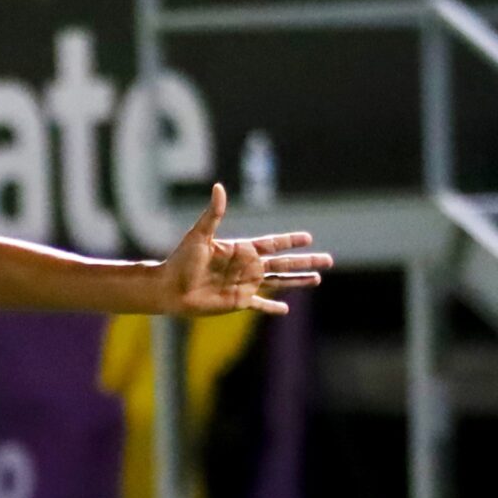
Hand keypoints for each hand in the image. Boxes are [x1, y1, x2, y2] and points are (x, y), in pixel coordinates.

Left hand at [158, 184, 332, 316]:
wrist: (168, 288)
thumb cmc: (180, 260)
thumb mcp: (199, 235)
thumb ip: (214, 213)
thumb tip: (219, 187)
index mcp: (241, 250)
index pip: (273, 243)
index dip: (290, 240)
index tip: (309, 237)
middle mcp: (246, 267)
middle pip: (284, 263)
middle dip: (306, 262)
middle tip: (329, 260)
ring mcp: (244, 285)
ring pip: (278, 282)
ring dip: (297, 281)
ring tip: (317, 280)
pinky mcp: (238, 302)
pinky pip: (260, 305)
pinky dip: (272, 308)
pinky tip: (286, 310)